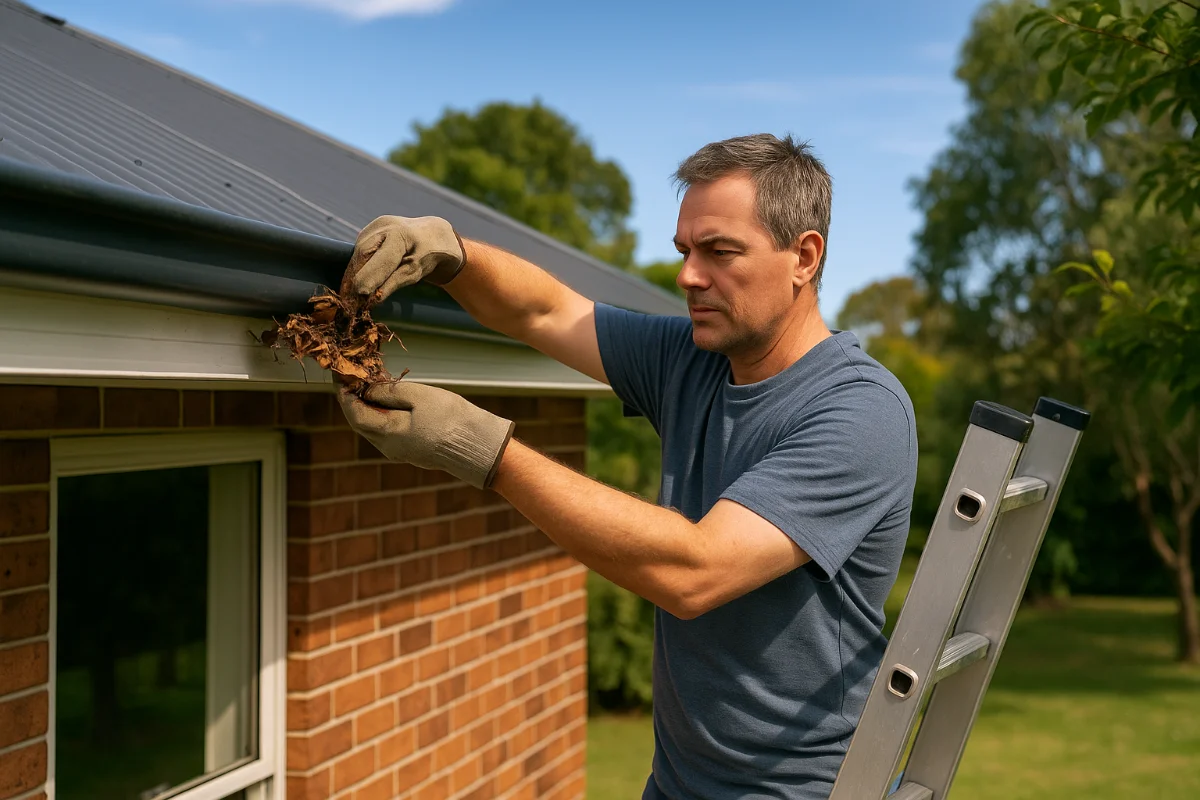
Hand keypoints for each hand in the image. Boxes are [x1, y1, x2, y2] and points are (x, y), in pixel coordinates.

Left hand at [337, 382, 513, 489]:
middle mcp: (388, 447)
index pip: (354, 413)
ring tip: (371, 386)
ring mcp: (398, 452)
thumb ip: (390, 392)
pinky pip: (386, 432)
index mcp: (387, 433)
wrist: (476, 446)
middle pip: (360, 422)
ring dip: (368, 408)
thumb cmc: (450, 418)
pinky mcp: (410, 452)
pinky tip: (389, 402)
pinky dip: (381, 415)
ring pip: (373, 428)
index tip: (341, 375)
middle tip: (354, 378)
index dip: (344, 393)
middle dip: (353, 400)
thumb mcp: (419, 396)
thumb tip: (367, 390)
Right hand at [347, 215, 465, 301]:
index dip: (368, 277)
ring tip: (349, 293)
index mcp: (401, 235)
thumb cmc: (427, 255)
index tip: (359, 294)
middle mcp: (385, 226)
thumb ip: (394, 282)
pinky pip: (360, 249)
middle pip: (363, 253)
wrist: (432, 234)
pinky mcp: (369, 229)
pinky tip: (352, 281)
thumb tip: (373, 298)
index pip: (382, 260)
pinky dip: (357, 265)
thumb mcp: (415, 271)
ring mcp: (375, 225)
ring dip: (352, 272)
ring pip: (358, 252)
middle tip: (348, 299)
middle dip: (354, 276)